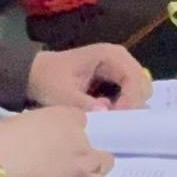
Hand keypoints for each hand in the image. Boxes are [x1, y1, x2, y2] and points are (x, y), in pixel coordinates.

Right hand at [0, 106, 114, 176]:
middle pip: (97, 144)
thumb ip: (41, 126)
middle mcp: (80, 137)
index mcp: (64, 116)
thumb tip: (42, 136)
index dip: (73, 131)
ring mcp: (82, 162)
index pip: (81, 119)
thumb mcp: (22, 120)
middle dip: (88, 152)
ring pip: (104, 165)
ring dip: (94, 170)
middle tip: (72, 161)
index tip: (63, 140)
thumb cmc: (1, 138)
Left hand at [27, 43, 150, 108]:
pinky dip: (125, 105)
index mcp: (109, 55)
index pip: (133, 78)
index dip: (130, 99)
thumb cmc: (49, 79)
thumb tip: (106, 112)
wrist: (35, 74)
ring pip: (139, 89)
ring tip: (113, 118)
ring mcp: (118, 67)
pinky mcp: (115, 78)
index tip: (117, 117)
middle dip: (133, 104)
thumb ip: (84, 103)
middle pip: (142, 83)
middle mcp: (119, 58)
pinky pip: (130, 92)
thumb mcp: (62, 94)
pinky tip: (111, 114)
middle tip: (118, 121)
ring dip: (130, 106)